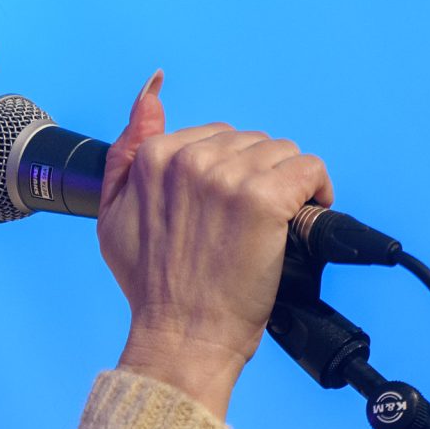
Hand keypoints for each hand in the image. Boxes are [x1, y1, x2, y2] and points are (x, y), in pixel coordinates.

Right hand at [100, 73, 333, 416]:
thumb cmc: (151, 285)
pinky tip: (305, 215)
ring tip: (277, 222)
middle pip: (251, 142)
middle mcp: (190, 160)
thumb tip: (151, 91)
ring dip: (287, 184)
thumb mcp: (113, 213)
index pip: (215, 136)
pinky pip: (309, 170)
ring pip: (282, 153)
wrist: (181, 336)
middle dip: (257, 175)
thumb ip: (127, 150)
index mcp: (155, 157)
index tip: (230, 208)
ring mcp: (229, 179)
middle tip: (251, 223)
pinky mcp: (265, 200)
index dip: (230, 172)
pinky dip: (316, 190)